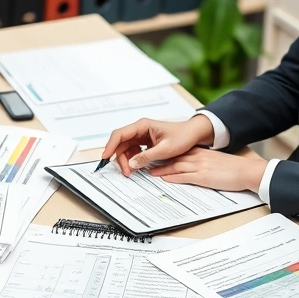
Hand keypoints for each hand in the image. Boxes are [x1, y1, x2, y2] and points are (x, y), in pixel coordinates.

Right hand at [101, 116, 215, 175]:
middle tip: (125, 172)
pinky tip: (136, 167)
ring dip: (126, 160)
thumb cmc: (182, 137)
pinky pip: (133, 151)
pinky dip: (133, 160)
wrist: (193, 134)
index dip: (111, 145)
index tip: (105, 157)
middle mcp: (140, 129)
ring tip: (131, 172)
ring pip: (126, 148)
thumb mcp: (165, 149)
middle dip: (120, 158)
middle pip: (121, 143)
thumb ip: (147, 156)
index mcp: (143, 125)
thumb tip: (131, 164)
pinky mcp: (145, 142)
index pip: (120, 134)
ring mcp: (142, 136)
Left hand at [150, 147, 266, 191]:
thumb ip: (202, 161)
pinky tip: (164, 179)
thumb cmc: (233, 168)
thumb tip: (191, 166)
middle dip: (158, 160)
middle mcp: (198, 157)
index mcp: (201, 152)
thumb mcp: (215, 161)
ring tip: (149, 172)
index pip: (178, 152)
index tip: (154, 156)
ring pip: (176, 166)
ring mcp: (200, 166)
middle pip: (173, 158)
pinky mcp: (203, 177)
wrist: (246, 171)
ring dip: (161, 169)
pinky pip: (184, 176)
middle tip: (145, 163)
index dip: (165, 154)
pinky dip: (173, 177)